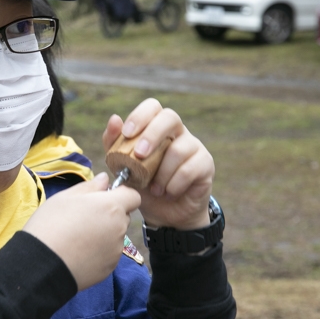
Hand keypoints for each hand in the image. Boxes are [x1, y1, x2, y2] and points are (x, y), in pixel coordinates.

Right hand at [22, 173, 140, 290]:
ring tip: (78, 237)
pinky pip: (109, 253)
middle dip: (110, 214)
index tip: (104, 197)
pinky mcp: (109, 267)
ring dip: (104, 233)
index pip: (133, 196)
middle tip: (85, 217)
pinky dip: (99, 251)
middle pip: (123, 216)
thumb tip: (105, 179)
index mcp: (111, 206)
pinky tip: (79, 252)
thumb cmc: (52, 224)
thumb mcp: (66, 197)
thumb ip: (90, 186)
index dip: (121, 194)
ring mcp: (116, 250)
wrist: (43, 264)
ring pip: (116, 235)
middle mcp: (119, 228)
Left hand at [102, 98, 213, 229]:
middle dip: (152, 135)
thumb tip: (115, 119)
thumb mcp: (121, 166)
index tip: (126, 134)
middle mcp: (177, 132)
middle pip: (170, 117)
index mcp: (156, 127)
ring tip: (153, 188)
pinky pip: (190, 169)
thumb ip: (114, 143)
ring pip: (179, 149)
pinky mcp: (205, 164)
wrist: (163, 213)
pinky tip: (167, 193)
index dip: (140, 116)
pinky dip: (174, 184)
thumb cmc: (142, 184)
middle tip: (139, 154)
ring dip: (161, 172)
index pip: (152, 106)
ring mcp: (193, 147)